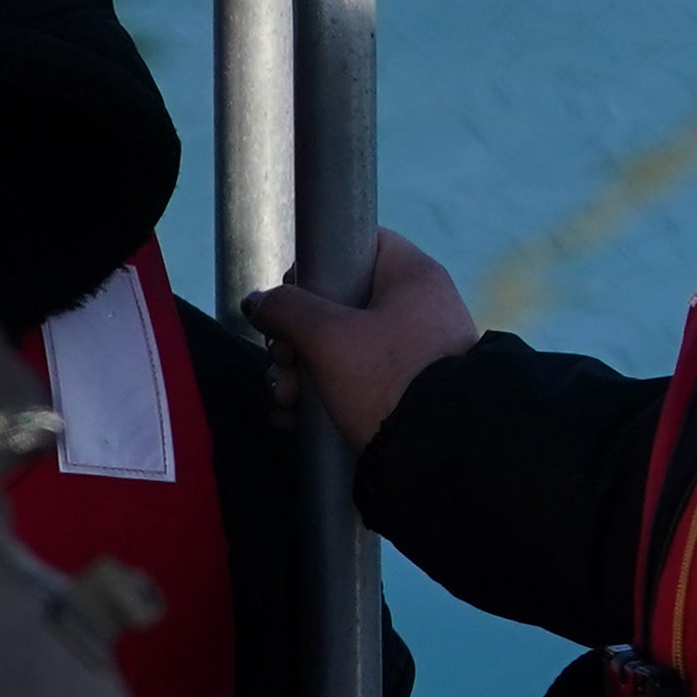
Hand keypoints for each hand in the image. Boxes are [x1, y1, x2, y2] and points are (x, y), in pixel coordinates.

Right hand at [239, 225, 474, 449]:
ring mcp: (412, 352)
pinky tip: (296, 419)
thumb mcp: (327, 336)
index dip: (314, 266)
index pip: (356, 244)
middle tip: (282, 361)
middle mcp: (417, 308)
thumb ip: (285, 309)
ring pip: (336, 349)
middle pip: (335, 304)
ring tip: (285, 402)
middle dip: (293, 338)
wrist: (439, 452)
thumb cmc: (388, 379)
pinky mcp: (403, 392)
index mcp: (412, 276)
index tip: (290, 299)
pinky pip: (351, 381)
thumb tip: (257, 301)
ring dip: (297, 374)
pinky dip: (318, 397)